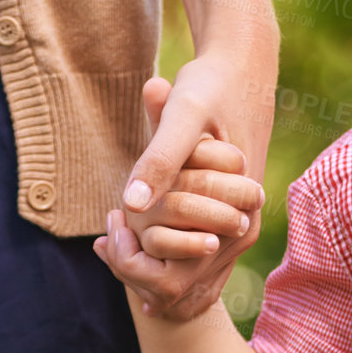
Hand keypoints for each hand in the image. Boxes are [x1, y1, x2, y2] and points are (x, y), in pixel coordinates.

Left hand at [98, 75, 267, 319]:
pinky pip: (192, 253)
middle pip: (184, 284)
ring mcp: (239, 221)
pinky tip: (131, 231)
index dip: (133, 263)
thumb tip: (130, 204)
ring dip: (146, 261)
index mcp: (240, 203)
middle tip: (106, 239)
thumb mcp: (183, 116)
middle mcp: (245, 221)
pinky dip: (158, 248)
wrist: (243, 67)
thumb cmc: (212, 86)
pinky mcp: (230, 214)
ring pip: (187, 273)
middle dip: (137, 269)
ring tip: (113, 235)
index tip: (109, 228)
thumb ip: (160, 159)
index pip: (182, 270)